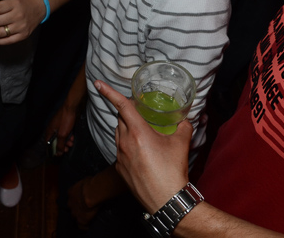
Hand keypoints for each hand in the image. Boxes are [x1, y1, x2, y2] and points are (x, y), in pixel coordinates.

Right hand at [45, 104, 76, 155]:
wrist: (71, 107)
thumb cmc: (65, 120)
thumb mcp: (62, 134)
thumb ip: (60, 144)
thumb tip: (58, 153)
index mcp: (49, 131)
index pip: (48, 143)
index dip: (53, 149)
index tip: (58, 154)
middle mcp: (52, 129)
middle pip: (55, 141)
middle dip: (62, 145)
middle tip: (67, 149)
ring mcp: (58, 126)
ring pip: (61, 137)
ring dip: (66, 141)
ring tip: (71, 143)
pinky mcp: (63, 123)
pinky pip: (65, 132)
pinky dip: (68, 135)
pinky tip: (72, 137)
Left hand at [68, 176, 98, 227]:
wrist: (92, 193)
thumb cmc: (91, 183)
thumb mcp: (87, 181)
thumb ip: (86, 185)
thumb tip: (90, 185)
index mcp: (71, 192)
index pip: (72, 196)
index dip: (76, 198)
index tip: (81, 199)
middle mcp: (70, 202)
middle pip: (71, 207)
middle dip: (76, 208)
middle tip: (83, 208)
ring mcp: (74, 212)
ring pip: (74, 216)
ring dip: (79, 216)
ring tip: (85, 217)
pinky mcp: (80, 219)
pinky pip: (81, 226)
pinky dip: (83, 226)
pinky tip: (87, 226)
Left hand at [95, 80, 190, 213]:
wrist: (166, 200)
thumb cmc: (172, 171)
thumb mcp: (182, 143)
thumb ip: (183, 125)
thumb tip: (185, 119)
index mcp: (138, 132)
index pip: (122, 106)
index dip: (109, 92)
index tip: (98, 84)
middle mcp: (125, 142)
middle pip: (120, 119)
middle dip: (127, 112)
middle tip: (139, 112)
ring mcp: (120, 156)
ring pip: (118, 134)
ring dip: (127, 129)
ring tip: (142, 133)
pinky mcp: (119, 169)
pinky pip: (120, 151)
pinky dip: (128, 146)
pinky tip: (141, 153)